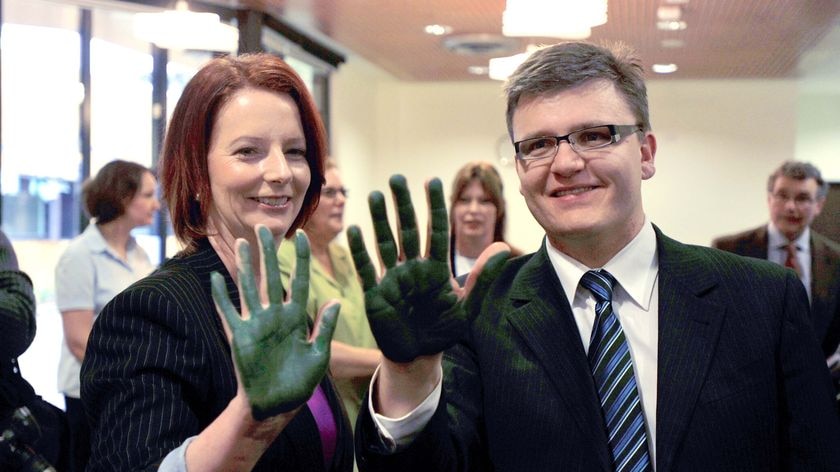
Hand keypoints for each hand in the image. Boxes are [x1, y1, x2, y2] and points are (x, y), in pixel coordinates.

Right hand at [211, 226, 338, 419]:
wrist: (277, 405)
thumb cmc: (301, 382)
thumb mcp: (320, 355)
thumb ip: (325, 327)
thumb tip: (335, 300)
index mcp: (297, 317)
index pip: (300, 281)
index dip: (300, 259)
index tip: (300, 235)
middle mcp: (276, 315)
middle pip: (271, 277)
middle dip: (268, 253)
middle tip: (262, 228)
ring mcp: (257, 324)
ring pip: (249, 289)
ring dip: (245, 267)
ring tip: (241, 243)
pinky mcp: (240, 337)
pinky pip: (228, 313)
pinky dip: (221, 296)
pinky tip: (215, 278)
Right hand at [347, 175, 508, 362]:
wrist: (419, 355)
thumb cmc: (444, 330)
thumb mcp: (467, 306)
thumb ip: (482, 278)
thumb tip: (503, 248)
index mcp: (435, 267)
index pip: (436, 230)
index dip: (434, 206)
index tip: (432, 180)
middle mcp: (413, 266)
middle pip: (407, 229)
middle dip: (402, 204)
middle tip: (397, 177)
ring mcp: (393, 277)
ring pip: (385, 242)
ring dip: (379, 219)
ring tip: (375, 195)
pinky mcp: (375, 292)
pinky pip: (366, 267)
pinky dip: (360, 250)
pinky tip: (355, 229)